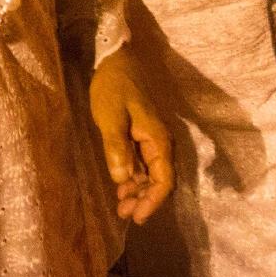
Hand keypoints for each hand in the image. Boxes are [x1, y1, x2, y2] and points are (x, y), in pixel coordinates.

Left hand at [89, 47, 173, 223]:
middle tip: (123, 213)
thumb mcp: (111, 117)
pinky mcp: (141, 135)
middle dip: (144, 199)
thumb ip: (117, 148)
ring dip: (138, 190)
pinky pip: (142, 163)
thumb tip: (122, 178)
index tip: (137, 216)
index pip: (164, 180)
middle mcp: (159, 142)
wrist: (115, 60)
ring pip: (150, 173)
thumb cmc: (113, 87)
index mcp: (158, 139)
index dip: (152, 201)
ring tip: (120, 204)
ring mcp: (151, 139)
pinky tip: (121, 185)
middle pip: (159, 180)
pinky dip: (133, 177)